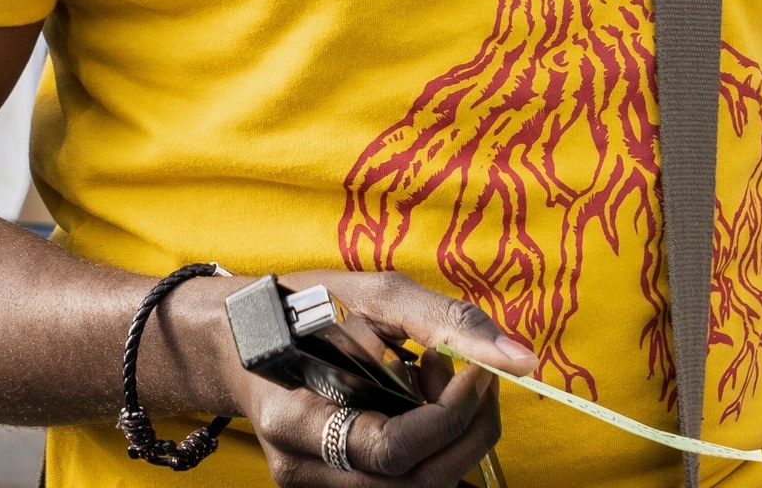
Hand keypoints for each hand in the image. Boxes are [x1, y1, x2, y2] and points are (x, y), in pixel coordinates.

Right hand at [180, 267, 532, 486]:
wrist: (240, 340)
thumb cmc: (303, 307)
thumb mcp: (370, 292)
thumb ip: (446, 323)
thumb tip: (521, 359)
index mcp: (295, 420)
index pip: (395, 450)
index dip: (452, 414)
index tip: (480, 369)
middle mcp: (302, 470)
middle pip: (418, 484)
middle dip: (468, 428)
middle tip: (468, 372)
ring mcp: (316, 486)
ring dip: (454, 437)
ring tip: (435, 380)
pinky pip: (406, 483)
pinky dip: (434, 445)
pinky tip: (419, 402)